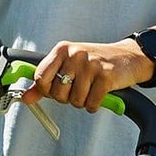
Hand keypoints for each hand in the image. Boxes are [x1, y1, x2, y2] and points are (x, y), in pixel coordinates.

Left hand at [18, 38, 149, 111]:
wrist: (130, 56)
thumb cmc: (96, 62)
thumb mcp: (69, 66)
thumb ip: (45, 82)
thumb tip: (26, 98)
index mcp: (62, 50)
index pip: (40, 78)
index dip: (46, 90)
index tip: (55, 90)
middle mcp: (75, 55)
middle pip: (57, 94)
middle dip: (68, 97)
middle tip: (80, 88)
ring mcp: (90, 65)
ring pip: (75, 101)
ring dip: (83, 101)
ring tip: (91, 89)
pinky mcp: (106, 76)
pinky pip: (91, 104)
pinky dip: (95, 105)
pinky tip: (100, 94)